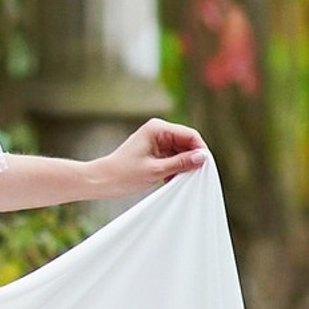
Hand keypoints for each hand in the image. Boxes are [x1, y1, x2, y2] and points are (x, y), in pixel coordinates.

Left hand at [88, 118, 208, 199]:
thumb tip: (203, 157)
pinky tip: (171, 180)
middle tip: (193, 177)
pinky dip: (175, 168)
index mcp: (158, 128)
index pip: (190, 135)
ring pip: (182, 151)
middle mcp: (158, 130)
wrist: (103, 180)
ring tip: (179, 180)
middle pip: (187, 143)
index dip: (200, 150)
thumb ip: (181, 162)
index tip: (205, 167)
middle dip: (192, 159)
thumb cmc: (124, 174)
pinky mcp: (155, 151)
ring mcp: (157, 140)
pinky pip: (173, 157)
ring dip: (183, 166)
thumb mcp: (156, 170)